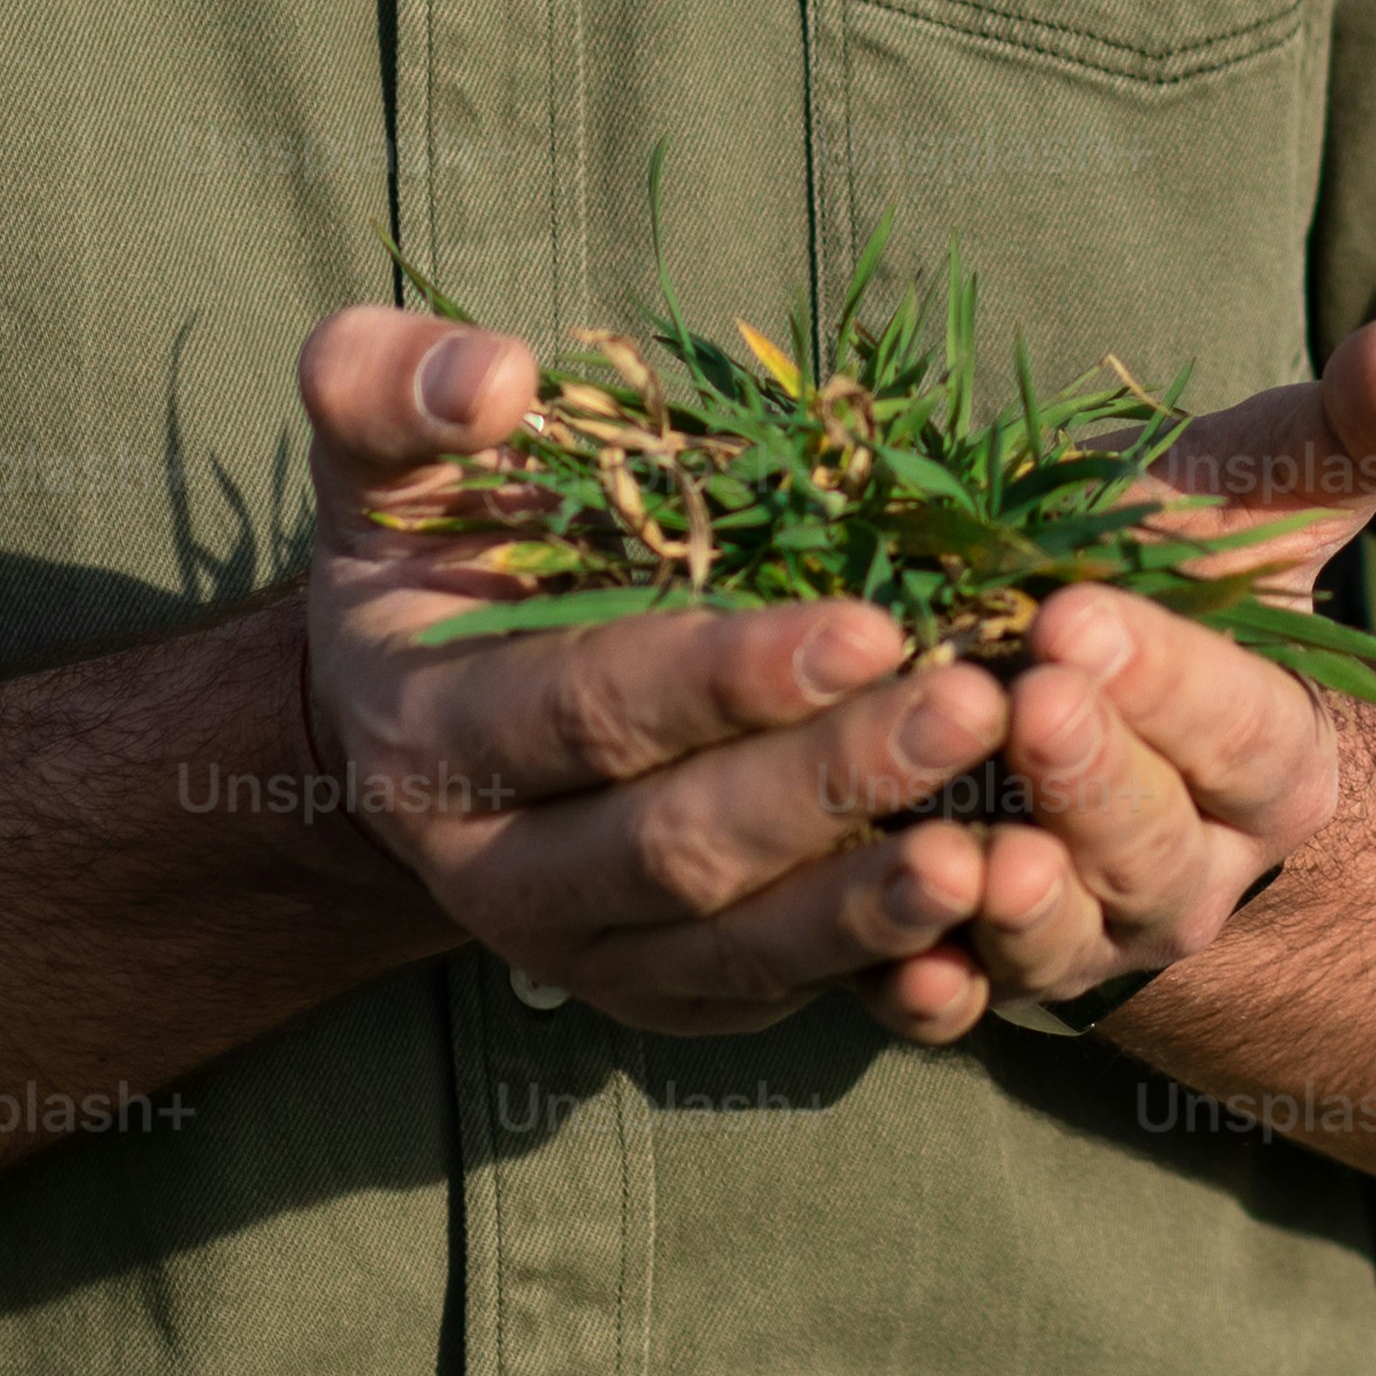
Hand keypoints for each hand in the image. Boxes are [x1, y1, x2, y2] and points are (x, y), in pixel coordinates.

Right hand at [291, 303, 1017, 1030]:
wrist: (419, 717)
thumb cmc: (429, 553)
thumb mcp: (378, 457)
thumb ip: (388, 389)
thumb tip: (492, 376)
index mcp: (428, 733)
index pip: (586, 711)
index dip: (723, 679)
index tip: (867, 626)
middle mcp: (495, 872)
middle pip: (677, 847)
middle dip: (830, 783)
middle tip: (975, 707)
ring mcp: (586, 953)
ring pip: (736, 949)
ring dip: (869, 905)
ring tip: (997, 848)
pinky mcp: (671, 994)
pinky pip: (781, 999)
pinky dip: (883, 975)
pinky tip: (985, 921)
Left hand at [856, 315, 1375, 1045]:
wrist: (1075, 688)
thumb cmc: (1169, 573)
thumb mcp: (1254, 497)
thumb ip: (1345, 433)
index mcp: (1274, 765)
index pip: (1246, 733)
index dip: (1172, 685)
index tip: (1081, 616)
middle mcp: (1191, 872)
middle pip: (1153, 847)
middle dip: (1093, 777)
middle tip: (1029, 699)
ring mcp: (1086, 936)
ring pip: (1063, 940)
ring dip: (1019, 905)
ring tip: (968, 850)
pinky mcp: (983, 971)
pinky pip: (960, 1007)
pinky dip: (928, 998)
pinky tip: (892, 974)